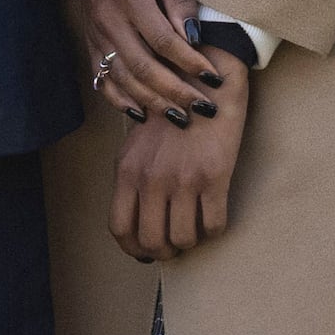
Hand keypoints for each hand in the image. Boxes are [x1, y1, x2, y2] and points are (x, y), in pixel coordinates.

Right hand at [63, 0, 226, 122]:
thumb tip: (194, 36)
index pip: (163, 41)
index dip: (189, 63)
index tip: (213, 78)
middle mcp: (109, 21)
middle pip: (143, 67)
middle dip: (176, 92)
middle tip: (203, 108)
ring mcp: (97, 36)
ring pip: (124, 80)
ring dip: (153, 102)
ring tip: (181, 117)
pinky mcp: (90, 43)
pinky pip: (102, 79)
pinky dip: (120, 100)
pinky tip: (141, 114)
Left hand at [112, 89, 246, 262]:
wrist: (206, 83)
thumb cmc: (172, 114)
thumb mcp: (137, 144)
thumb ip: (133, 178)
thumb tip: (138, 218)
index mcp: (128, 171)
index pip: (120, 228)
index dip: (134, 249)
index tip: (147, 251)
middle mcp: (151, 179)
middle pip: (151, 241)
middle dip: (165, 251)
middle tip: (176, 245)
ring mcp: (183, 180)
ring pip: (183, 239)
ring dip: (191, 242)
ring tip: (196, 230)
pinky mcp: (214, 177)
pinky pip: (213, 225)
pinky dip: (214, 230)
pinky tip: (214, 218)